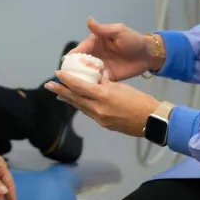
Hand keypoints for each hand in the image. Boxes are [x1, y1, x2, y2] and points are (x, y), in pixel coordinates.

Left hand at [44, 70, 159, 137]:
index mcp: (103, 96)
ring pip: (80, 106)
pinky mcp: (104, 124)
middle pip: (76, 98)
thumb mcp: (121, 86)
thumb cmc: (140, 100)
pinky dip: (80, 106)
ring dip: (69, 99)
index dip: (67, 80)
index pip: (80, 86)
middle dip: (61, 91)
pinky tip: (77, 103)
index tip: (57, 74)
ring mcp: (100, 118)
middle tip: (48, 85)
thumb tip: (93, 79)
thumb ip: (105, 84)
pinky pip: (88, 113)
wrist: (152, 120)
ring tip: (58, 94)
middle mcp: (98, 108)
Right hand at [68, 18, 158, 81]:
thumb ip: (102, 29)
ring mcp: (99, 67)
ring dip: (78, 80)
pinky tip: (84, 93)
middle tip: (64, 81)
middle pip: (78, 64)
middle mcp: (94, 55)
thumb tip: (88, 20)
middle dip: (71, 71)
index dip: (71, 58)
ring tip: (70, 90)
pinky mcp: (107, 77)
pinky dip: (89, 86)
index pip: (79, 50)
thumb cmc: (133, 39)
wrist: (148, 55)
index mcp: (94, 43)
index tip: (64, 67)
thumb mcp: (118, 31)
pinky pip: (95, 82)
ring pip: (85, 74)